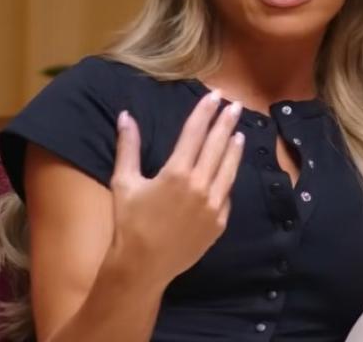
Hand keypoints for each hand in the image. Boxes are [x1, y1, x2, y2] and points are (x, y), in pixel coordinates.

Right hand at [107, 91, 244, 284]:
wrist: (142, 266)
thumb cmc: (129, 223)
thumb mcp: (124, 182)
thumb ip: (128, 147)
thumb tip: (126, 116)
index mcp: (176, 172)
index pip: (195, 132)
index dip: (205, 111)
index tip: (214, 96)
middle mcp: (200, 186)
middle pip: (217, 145)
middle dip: (226, 123)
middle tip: (234, 105)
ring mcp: (213, 205)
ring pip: (229, 169)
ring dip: (234, 148)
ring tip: (239, 133)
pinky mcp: (219, 222)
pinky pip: (227, 194)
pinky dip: (229, 177)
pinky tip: (229, 169)